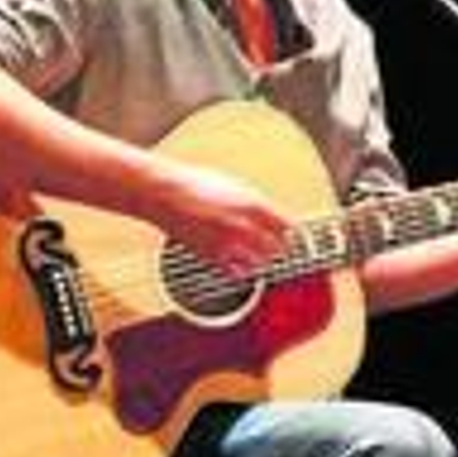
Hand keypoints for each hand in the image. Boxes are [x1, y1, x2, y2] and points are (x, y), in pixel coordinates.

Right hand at [155, 163, 289, 277]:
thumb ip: (255, 203)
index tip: (294, 236)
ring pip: (260, 264)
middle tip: (280, 247)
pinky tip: (241, 263)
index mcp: (252, 204)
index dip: (293, 233)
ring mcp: (228, 243)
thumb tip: (271, 216)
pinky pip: (237, 272)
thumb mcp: (234, 185)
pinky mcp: (212, 256)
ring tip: (261, 255)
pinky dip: (243, 269)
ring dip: (263, 260)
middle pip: (278, 248)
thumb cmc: (194, 184)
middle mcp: (243, 225)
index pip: (288, 226)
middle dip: (280, 248)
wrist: (163, 193)